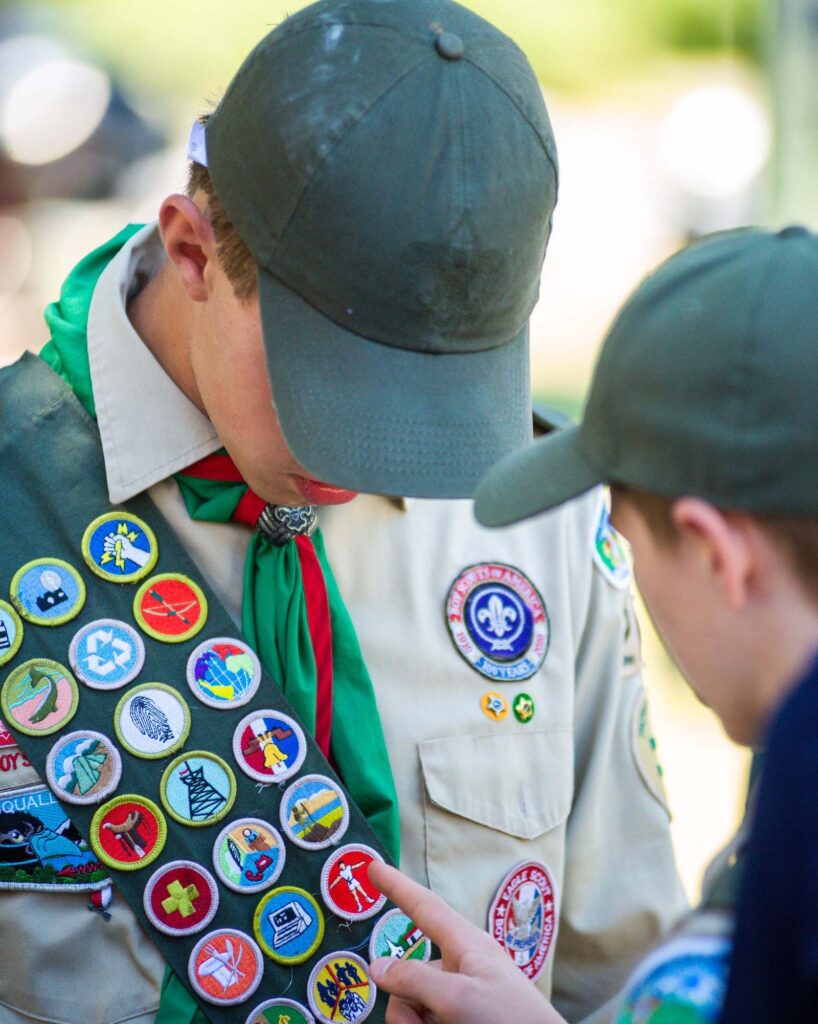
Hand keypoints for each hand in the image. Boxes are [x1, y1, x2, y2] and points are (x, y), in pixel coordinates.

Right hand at [103, 531, 149, 567]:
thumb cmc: (127, 545)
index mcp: (116, 538)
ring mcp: (111, 546)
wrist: (128, 552)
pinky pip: (105, 549)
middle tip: (114, 543)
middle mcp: (113, 541)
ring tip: (114, 547)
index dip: (111, 535)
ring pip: (105, 544)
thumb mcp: (124, 538)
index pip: (111, 535)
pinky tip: (113, 550)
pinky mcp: (111, 551)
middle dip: (109, 540)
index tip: (116, 538)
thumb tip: (112, 538)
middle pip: (106, 538)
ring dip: (109, 545)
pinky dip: (108, 549)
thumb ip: (118, 535)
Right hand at [367, 862, 565, 1023]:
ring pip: (414, 1002)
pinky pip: (427, 1018)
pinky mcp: (462, 1018)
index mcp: (466, 944)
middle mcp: (461, 966)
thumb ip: (414, 979)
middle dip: (405, 1002)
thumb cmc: (510, 1021)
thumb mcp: (458, 999)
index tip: (373, 867)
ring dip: (415, 1022)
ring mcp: (462, 995)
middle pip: (409, 972)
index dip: (396, 886)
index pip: (423, 907)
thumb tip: (377, 966)